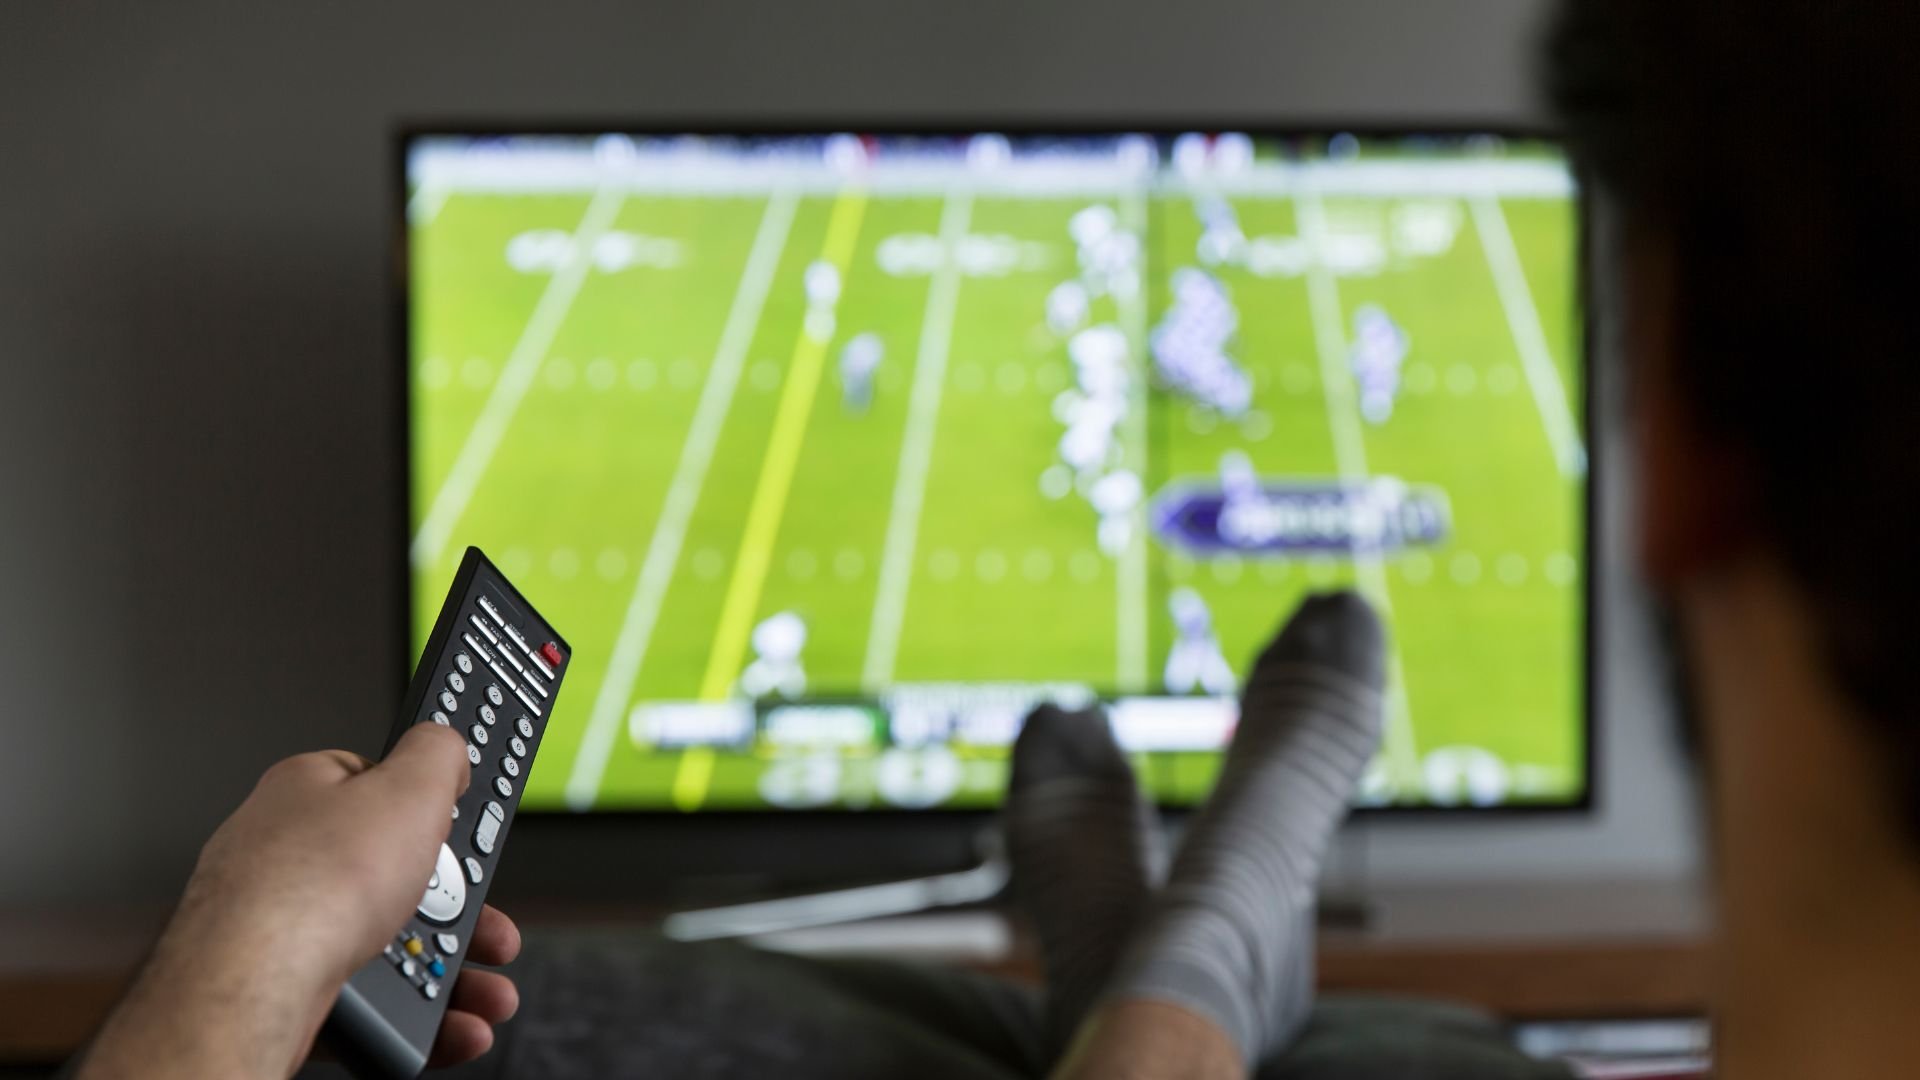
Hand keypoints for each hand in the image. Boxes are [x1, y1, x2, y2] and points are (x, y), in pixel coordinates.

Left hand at [77, 725, 520, 1077]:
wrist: (250, 987)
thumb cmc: (310, 885)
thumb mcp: (409, 787)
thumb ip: (436, 753)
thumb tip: (444, 743)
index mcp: (308, 793)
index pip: (382, 786)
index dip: (436, 812)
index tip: (470, 835)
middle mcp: (286, 854)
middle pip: (393, 876)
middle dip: (455, 911)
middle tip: (488, 927)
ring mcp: (280, 924)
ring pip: (382, 945)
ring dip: (446, 971)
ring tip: (481, 991)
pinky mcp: (280, 985)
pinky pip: (362, 997)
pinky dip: (408, 1014)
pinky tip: (440, 1021)